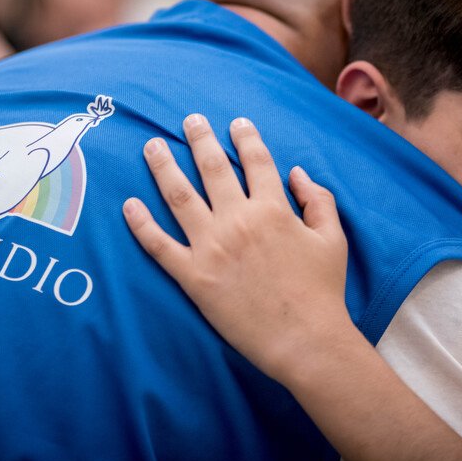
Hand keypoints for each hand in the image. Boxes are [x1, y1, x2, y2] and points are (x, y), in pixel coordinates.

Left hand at [123, 114, 351, 383]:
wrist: (305, 340)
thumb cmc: (322, 291)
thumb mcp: (332, 239)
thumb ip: (318, 199)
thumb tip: (296, 173)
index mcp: (273, 209)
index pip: (256, 161)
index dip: (246, 137)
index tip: (236, 122)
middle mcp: (238, 220)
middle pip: (212, 168)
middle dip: (199, 139)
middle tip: (189, 120)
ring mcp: (212, 248)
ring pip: (179, 196)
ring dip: (163, 167)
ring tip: (151, 147)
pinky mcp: (193, 276)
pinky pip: (159, 245)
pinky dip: (141, 224)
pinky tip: (128, 206)